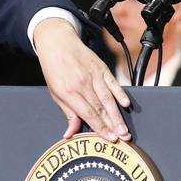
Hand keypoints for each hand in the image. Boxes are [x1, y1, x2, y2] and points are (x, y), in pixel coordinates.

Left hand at [34, 18, 130, 142]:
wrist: (57, 42)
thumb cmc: (54, 68)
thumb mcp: (55, 93)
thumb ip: (68, 113)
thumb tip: (71, 133)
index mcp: (69, 91)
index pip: (88, 114)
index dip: (100, 127)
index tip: (109, 138)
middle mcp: (82, 83)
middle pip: (101, 108)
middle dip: (113, 125)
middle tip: (123, 137)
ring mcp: (93, 75)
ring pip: (108, 98)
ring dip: (118, 115)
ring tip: (125, 128)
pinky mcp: (101, 68)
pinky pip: (113, 82)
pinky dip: (120, 93)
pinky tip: (126, 104)